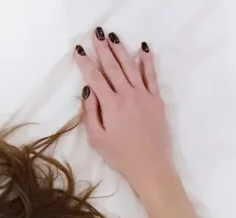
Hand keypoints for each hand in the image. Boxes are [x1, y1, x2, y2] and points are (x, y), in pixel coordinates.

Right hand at [74, 31, 175, 197]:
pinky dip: (147, 61)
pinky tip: (143, 49)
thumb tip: (87, 92)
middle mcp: (128, 95)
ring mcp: (144, 95)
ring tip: (114, 37)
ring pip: (131, 67)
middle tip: (96, 34)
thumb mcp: (97, 139)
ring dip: (121, 50)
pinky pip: (151, 76)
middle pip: (113, 67)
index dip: (86, 63)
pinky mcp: (157, 100)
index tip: (79, 50)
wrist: (151, 165)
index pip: (95, 79)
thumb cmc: (120, 156)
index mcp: (111, 105)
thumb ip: (90, 114)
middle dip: (103, 49)